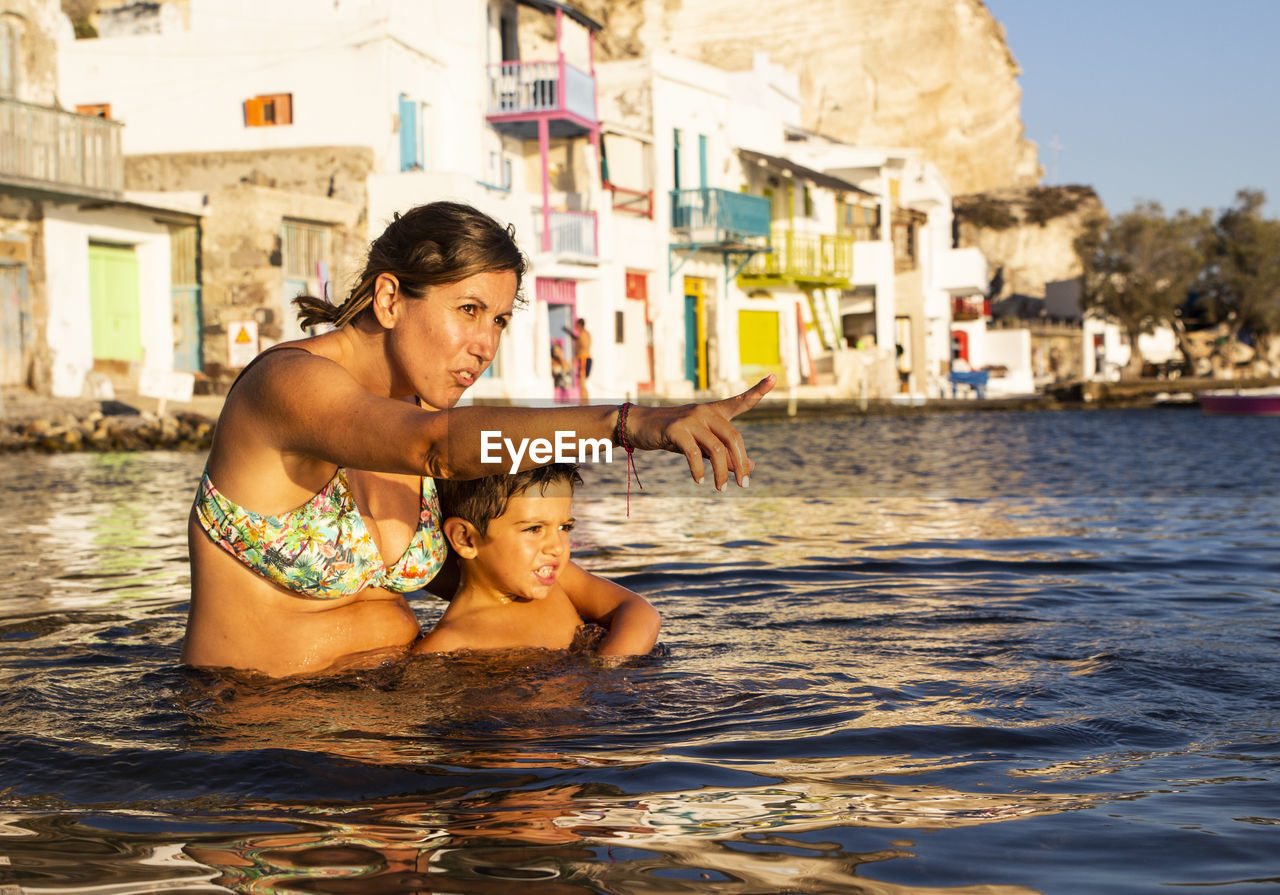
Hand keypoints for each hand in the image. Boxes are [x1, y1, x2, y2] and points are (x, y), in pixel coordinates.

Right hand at [626, 375, 774, 488]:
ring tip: (722, 489)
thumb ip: (725, 454)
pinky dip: (699, 470)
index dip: (758, 390)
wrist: (640, 426)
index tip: (774, 376)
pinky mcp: (676, 429)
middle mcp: (705, 412)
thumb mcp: (701, 444)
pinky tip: (701, 481)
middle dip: (741, 464)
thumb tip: (750, 467)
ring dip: (722, 473)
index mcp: (714, 412)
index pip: (740, 401)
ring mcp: (691, 419)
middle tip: (744, 485)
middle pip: (733, 438)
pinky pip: (693, 453)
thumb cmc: (674, 436)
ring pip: (716, 449)